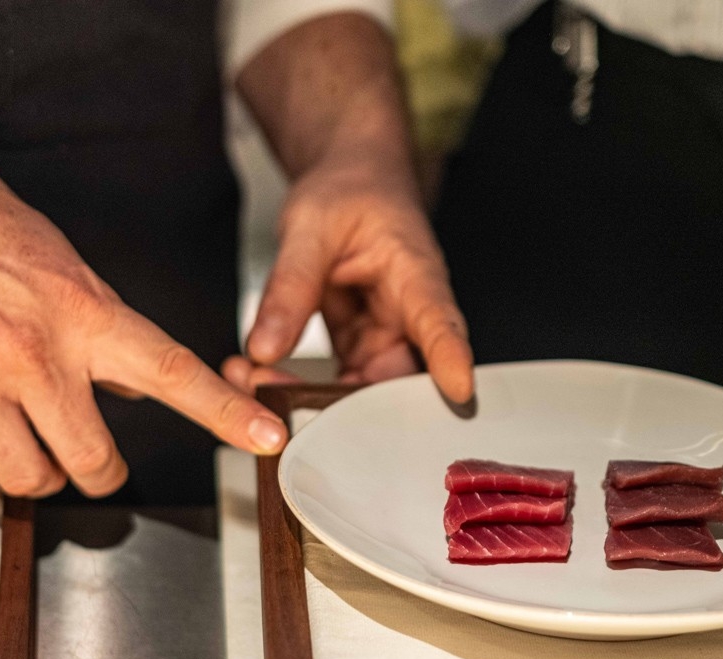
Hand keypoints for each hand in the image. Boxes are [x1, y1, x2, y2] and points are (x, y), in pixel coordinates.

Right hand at [0, 151, 288, 497]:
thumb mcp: (62, 266)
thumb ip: (102, 332)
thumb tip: (134, 389)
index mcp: (81, 312)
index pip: (171, 372)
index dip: (226, 413)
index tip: (271, 438)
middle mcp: (33, 354)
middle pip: (93, 462)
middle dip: (98, 471)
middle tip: (89, 458)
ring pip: (30, 479)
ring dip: (37, 471)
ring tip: (24, 435)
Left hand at [228, 11, 473, 400]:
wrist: (348, 182)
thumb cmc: (348, 191)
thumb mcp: (309, 228)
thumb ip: (290, 287)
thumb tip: (265, 346)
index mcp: (415, 272)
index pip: (439, 319)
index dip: (450, 358)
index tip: (458, 391)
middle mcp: (408, 312)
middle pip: (401, 374)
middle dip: (353, 403)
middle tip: (297, 411)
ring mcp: (384, 333)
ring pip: (365, 387)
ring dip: (319, 398)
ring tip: (264, 386)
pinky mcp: (359, 345)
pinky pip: (339, 380)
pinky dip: (304, 387)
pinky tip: (268, 382)